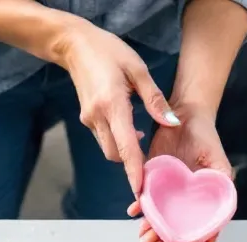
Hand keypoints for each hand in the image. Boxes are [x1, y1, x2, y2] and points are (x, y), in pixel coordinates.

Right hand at [52, 19, 178, 197]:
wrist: (75, 45)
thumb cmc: (108, 51)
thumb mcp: (138, 70)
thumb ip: (155, 99)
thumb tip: (172, 123)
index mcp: (112, 104)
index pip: (126, 146)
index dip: (134, 171)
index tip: (141, 192)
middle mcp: (97, 117)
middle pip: (116, 155)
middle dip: (132, 165)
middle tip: (153, 170)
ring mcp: (89, 119)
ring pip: (109, 149)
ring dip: (126, 153)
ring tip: (143, 146)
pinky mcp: (87, 119)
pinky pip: (105, 139)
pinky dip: (119, 142)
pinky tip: (131, 130)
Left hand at [128, 107, 231, 241]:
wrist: (184, 115)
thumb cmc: (206, 138)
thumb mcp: (219, 164)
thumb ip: (223, 186)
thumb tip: (218, 213)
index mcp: (202, 198)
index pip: (196, 227)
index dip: (189, 240)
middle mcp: (185, 198)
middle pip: (174, 225)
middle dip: (164, 239)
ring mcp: (168, 190)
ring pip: (158, 216)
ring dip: (150, 228)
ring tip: (142, 237)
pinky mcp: (152, 179)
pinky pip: (145, 197)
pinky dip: (139, 205)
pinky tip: (134, 210)